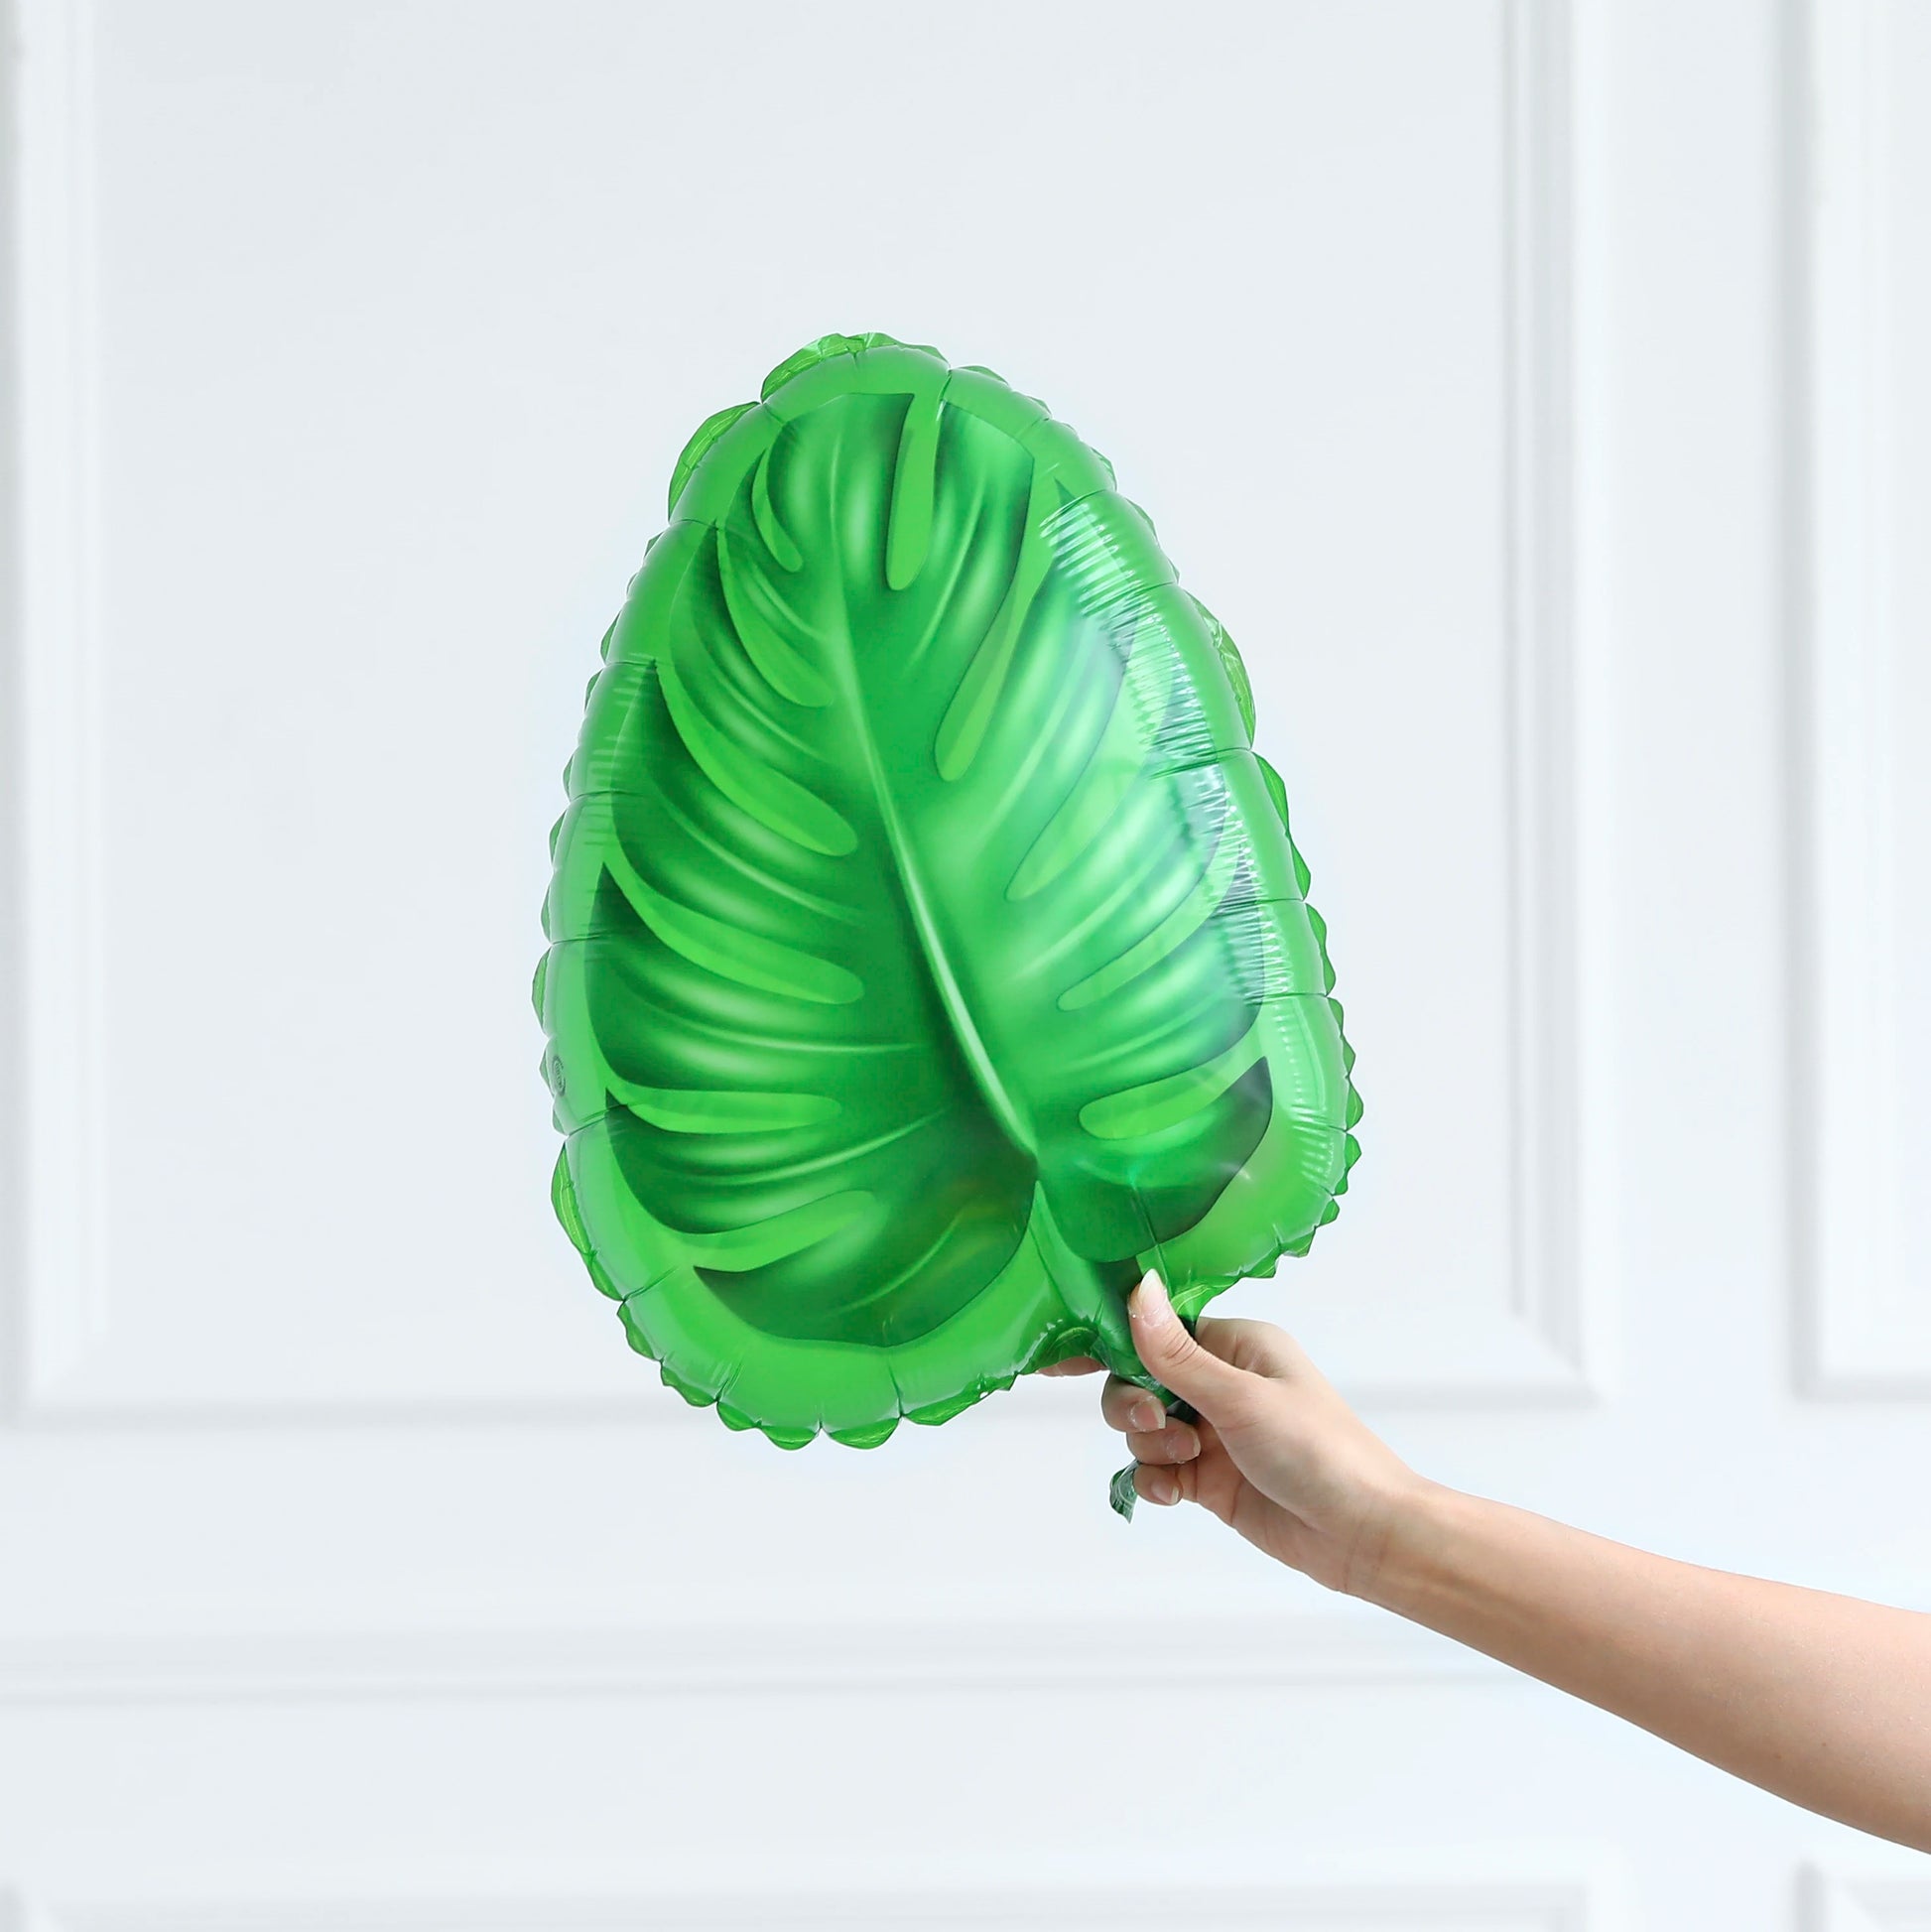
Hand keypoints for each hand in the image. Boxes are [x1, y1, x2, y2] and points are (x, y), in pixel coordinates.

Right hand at [1042, 1271, 1425, 1595]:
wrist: (1363, 1535)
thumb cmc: (1319, 1451)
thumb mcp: (1240, 1398)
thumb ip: (1175, 1354)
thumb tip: (1135, 1287)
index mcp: (1236, 1345)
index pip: (1157, 1329)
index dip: (1112, 1341)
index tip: (1061, 1359)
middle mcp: (1222, 1382)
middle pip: (1138, 1381)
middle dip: (1134, 1407)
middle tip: (1157, 1428)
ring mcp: (1214, 1433)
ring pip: (1143, 1430)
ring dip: (1150, 1449)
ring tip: (1187, 1463)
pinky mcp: (1210, 1479)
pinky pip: (1157, 1471)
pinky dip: (1156, 1482)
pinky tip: (1174, 1496)